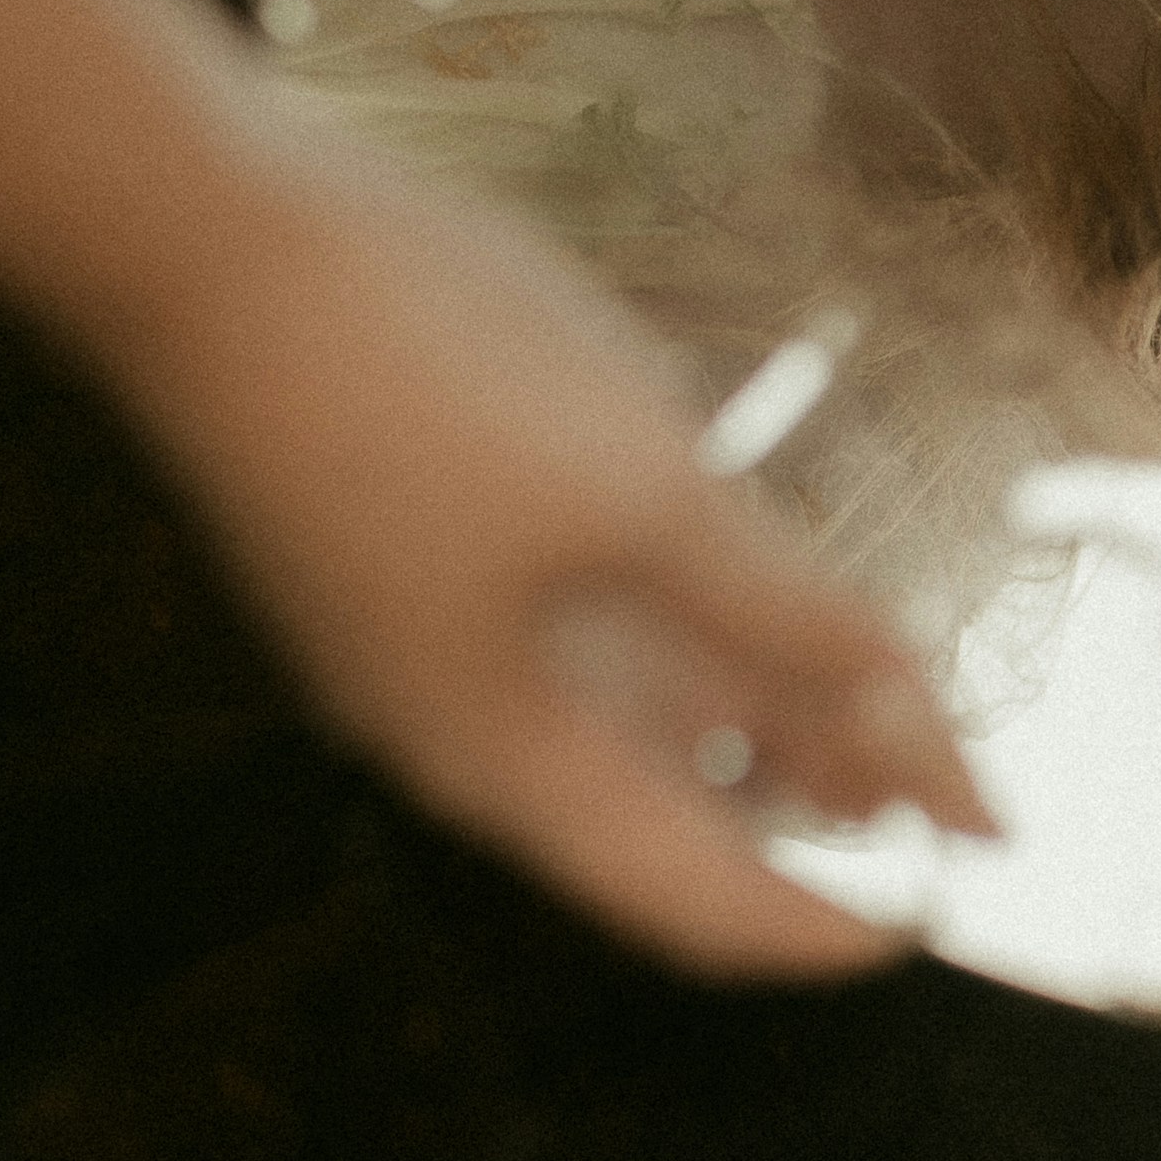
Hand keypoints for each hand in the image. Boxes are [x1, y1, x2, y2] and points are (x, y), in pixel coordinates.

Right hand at [100, 125, 991, 975]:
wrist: (204, 236)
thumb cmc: (423, 375)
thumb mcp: (641, 498)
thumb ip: (783, 615)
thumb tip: (910, 719)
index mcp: (505, 761)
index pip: (695, 901)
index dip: (827, 924)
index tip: (954, 905)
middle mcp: (463, 730)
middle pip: (672, 817)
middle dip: (819, 808)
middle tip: (956, 798)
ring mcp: (431, 638)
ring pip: (627, 722)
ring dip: (758, 722)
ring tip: (886, 714)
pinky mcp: (419, 545)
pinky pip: (582, 637)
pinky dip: (685, 640)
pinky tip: (755, 596)